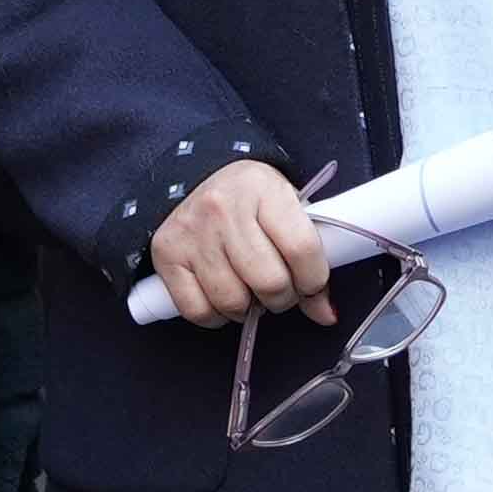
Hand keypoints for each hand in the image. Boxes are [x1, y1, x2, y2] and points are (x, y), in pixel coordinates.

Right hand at [148, 159, 339, 328]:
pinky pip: (198, 310)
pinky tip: (222, 297)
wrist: (194, 176)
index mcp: (263, 189)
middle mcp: (223, 208)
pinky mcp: (167, 254)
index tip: (311, 284)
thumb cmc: (249, 198)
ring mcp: (192, 232)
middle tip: (279, 288)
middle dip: (282, 298)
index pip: (302, 249)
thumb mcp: (286, 209)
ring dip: (248, 309)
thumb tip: (325, 314)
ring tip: (250, 290)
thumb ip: (310, 258)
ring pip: (233, 301)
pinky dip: (215, 315)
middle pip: (269, 282)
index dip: (314, 280)